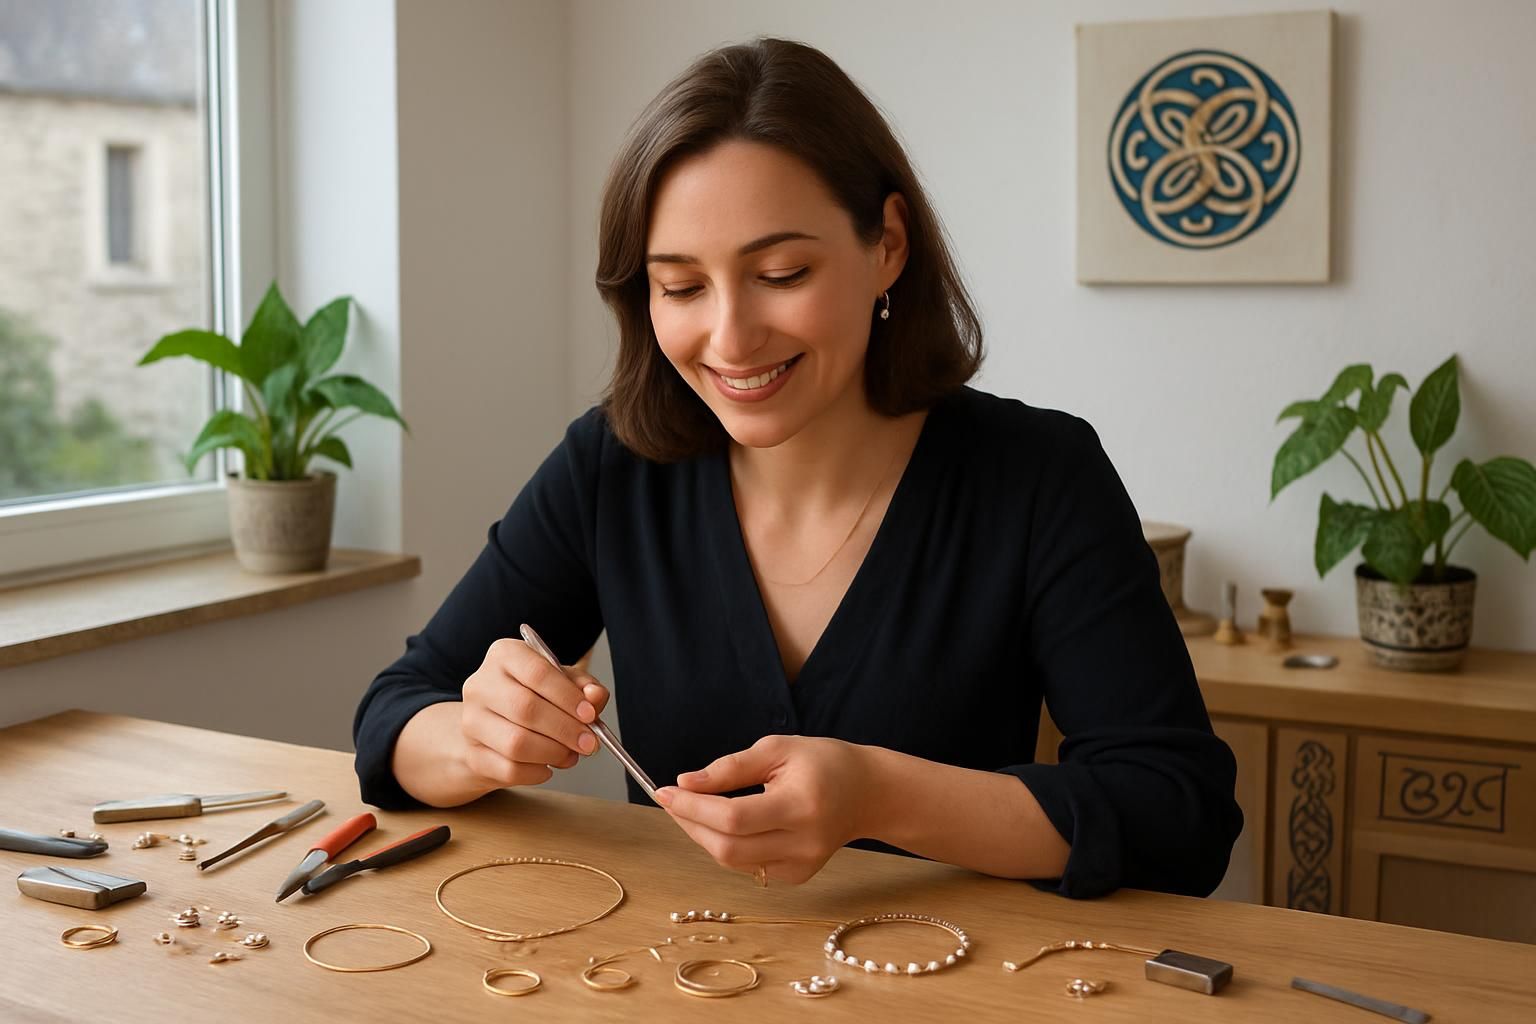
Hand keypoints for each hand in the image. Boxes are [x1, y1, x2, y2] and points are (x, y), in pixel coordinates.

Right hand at [458, 638, 609, 788]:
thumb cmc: (533, 699)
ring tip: (570, 755)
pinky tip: (547, 767)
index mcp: (505, 655)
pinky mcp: (472, 754)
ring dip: (553, 753)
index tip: (590, 714)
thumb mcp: (562, 683)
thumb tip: (595, 697)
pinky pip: (509, 769)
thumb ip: (584, 687)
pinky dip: (536, 773)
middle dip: (565, 729)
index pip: (537, 672)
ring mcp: (472, 720)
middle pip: (526, 708)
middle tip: (588, 742)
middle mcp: (481, 684)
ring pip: (516, 743)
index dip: (568, 696)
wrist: (492, 729)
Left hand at [655, 735, 875, 884]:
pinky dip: (726, 844)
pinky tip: (723, 823)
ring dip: (702, 835)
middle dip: (690, 823)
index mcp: (801, 806)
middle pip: (728, 848)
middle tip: (671, 799)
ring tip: (692, 807)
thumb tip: (686, 783)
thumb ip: (730, 768)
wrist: (867, 793)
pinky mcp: (797, 876)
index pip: (734, 817)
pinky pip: (747, 865)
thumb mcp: (777, 749)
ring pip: (732, 861)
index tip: (664, 790)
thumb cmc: (823, 763)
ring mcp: (801, 866)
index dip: (693, 807)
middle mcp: (803, 844)